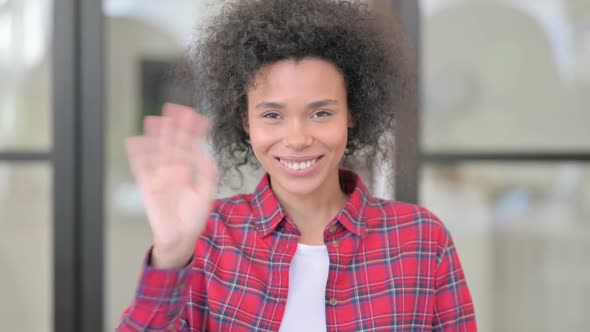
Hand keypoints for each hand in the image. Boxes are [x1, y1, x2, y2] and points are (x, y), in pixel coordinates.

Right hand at [125, 103, 218, 268]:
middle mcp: (174, 168)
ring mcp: (160, 175)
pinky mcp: (147, 185)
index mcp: (190, 169)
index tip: (197, 116)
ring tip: (156, 120)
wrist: (180, 237)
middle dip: (174, 127)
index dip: (194, 131)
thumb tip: (205, 155)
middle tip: (176, 109)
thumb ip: (207, 175)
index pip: (191, 145)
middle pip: (173, 143)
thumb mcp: (206, 194)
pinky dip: (137, 155)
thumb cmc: (194, 217)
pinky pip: (141, 167)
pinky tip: (136, 140)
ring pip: (157, 151)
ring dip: (156, 136)